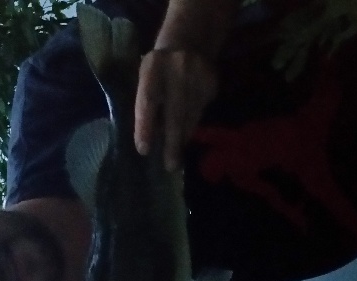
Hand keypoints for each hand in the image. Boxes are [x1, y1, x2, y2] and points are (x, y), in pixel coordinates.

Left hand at [134, 49, 217, 170]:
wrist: (189, 39)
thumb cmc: (158, 66)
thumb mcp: (145, 77)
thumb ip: (146, 102)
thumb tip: (149, 138)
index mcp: (153, 68)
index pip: (148, 100)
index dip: (145, 126)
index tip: (144, 149)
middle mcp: (177, 71)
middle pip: (175, 114)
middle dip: (172, 143)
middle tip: (169, 166)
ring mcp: (198, 76)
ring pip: (191, 117)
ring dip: (182, 139)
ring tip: (175, 157)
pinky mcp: (212, 84)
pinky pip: (200, 111)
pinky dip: (191, 125)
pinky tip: (185, 132)